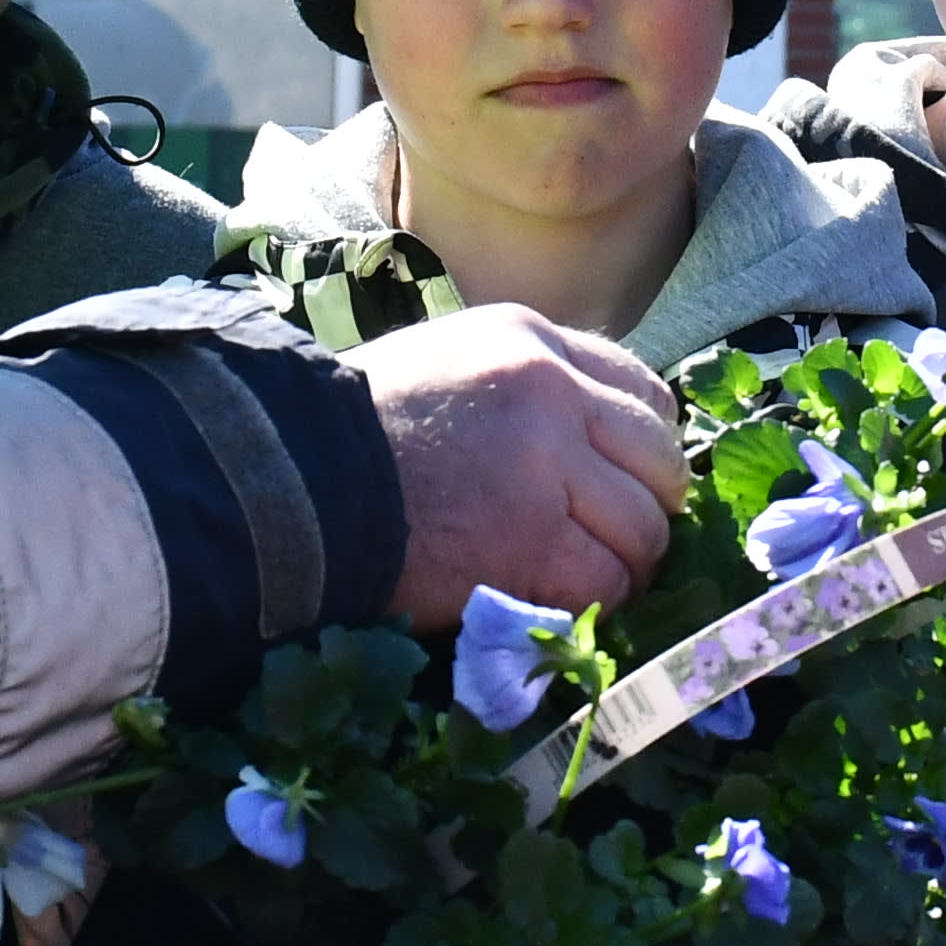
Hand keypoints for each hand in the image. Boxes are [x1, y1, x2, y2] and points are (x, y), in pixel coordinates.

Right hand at [354, 304, 683, 628]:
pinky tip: (561, 606)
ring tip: (588, 580)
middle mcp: (552, 390)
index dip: (647, 448)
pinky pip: (607, 582)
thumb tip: (582, 442)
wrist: (288, 483)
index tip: (630, 481)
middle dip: (648, 507)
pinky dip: (596, 603)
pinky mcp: (534, 541)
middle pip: (657, 458)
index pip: (640, 390)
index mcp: (529, 338)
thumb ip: (517, 388)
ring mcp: (547, 466)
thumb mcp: (442, 367)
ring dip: (624, 565)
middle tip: (619, 541)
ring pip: (641, 528)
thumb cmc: (347, 433)